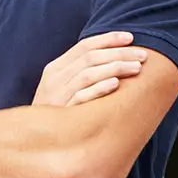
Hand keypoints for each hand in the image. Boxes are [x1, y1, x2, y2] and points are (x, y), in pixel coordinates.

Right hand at [33, 32, 148, 106]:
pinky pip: (82, 97)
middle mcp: (55, 78)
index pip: (84, 46)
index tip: (131, 37)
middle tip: (143, 55)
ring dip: (115, 68)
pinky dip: (99, 89)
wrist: (34, 140)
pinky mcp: (61, 113)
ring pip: (88, 74)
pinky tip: (116, 84)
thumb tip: (112, 57)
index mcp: (55, 68)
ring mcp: (57, 95)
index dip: (109, 39)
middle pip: (90, 57)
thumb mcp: (61, 87)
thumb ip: (80, 72)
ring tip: (136, 68)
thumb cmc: (55, 112)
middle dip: (119, 53)